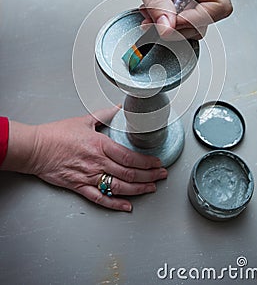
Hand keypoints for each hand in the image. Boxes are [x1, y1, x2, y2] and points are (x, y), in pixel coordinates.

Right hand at [1, 107, 166, 211]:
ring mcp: (89, 176)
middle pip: (129, 174)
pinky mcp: (79, 187)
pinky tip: (127, 206)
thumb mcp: (84, 120)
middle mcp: (97, 162)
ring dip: (138, 189)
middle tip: (161, 176)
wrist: (36, 148)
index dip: (147, 162)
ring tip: (151, 189)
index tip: (157, 163)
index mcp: (100, 145)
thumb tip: (118, 108)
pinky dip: (115, 204)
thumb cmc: (57, 134)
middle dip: (149, 176)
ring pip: (119, 187)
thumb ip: (104, 115)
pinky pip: (100, 198)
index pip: (130, 157)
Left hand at [101, 0, 231, 39]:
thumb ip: (157, 2)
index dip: (197, 19)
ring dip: (170, 28)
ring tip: (149, 15)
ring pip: (192, 27)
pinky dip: (164, 26)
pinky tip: (151, 15)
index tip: (172, 22)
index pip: (218, 5)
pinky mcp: (181, 6)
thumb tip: (167, 27)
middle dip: (179, 26)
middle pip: (206, 20)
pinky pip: (180, 25)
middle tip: (155, 20)